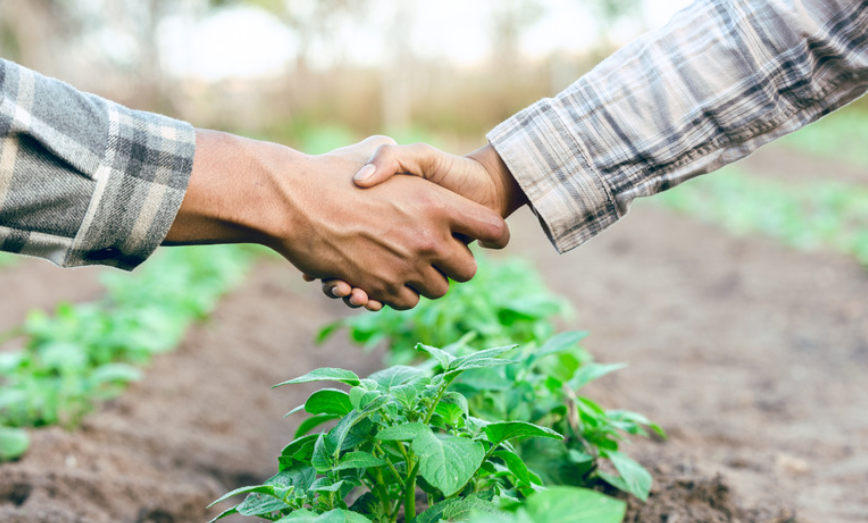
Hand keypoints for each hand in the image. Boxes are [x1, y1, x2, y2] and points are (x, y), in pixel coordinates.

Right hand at [167, 131, 508, 310]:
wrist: (293, 201)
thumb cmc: (332, 172)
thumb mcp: (378, 153)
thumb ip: (404, 159)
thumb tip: (414, 167)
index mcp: (437, 203)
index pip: (492, 230)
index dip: (495, 236)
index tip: (489, 238)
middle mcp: (428, 238)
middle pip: (468, 270)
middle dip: (456, 264)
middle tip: (440, 253)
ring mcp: (405, 267)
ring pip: (438, 290)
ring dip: (427, 280)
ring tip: (407, 262)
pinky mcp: (380, 287)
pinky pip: (406, 301)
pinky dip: (399, 292)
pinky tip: (384, 274)